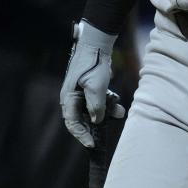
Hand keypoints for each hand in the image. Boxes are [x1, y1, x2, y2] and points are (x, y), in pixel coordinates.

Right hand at [60, 20, 124, 147]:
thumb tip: (97, 121)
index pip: (72, 123)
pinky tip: (118, 104)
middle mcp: (73, 97)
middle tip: (106, 133)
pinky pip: (99, 101)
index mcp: (68, 98)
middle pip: (82, 119)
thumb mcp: (95, 87)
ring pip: (93, 110)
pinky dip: (108, 103)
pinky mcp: (91, 87)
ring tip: (119, 112)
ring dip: (106, 112)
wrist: (97, 44)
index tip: (92, 144)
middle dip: (96, 125)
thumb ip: (96, 106)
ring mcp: (81, 92)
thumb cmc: (93, 64)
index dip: (81, 135)